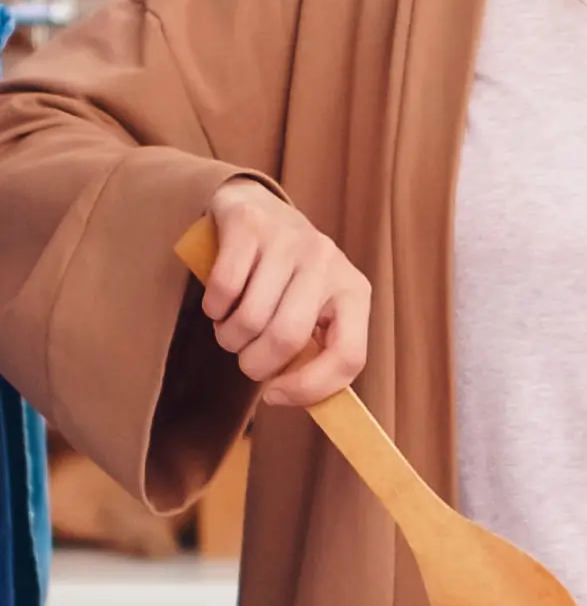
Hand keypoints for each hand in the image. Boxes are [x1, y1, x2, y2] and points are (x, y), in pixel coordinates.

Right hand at [203, 178, 370, 406]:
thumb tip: (291, 398)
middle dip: (255, 364)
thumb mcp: (314, 311)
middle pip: (286, 339)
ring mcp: (289, 239)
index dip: (309, 389)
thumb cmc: (287, 279)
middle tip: (247, 359)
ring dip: (229, 338)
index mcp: (355, 292)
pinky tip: (218, 304)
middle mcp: (328, 262)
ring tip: (232, 329)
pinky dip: (213, 309)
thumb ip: (314, 353)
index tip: (276, 396)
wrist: (256, 208)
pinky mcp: (248, 223)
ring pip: (249, 318)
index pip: (349, 357)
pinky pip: (223, 288)